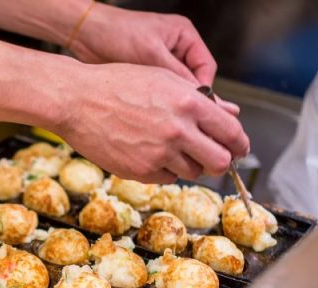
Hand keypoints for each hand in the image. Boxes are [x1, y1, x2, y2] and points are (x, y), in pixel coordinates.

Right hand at [56, 62, 249, 183]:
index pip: (232, 133)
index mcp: (189, 103)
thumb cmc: (117, 85)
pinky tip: (149, 152)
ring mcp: (159, 154)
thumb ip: (200, 99)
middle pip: (220, 162)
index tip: (239, 148)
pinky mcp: (141, 171)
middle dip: (220, 161)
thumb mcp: (163, 79)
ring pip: (193, 172)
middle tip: (213, 158)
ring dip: (189, 164)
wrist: (77, 101)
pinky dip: (164, 169)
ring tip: (170, 148)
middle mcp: (179, 131)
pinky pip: (166, 178)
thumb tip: (230, 114)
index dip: (240, 144)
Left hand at [68, 4, 238, 114]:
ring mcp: (159, 65)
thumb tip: (197, 97)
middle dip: (187, 99)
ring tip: (165, 116)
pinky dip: (157, 104)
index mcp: (184, 36)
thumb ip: (176, 74)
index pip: (205, 67)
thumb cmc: (116, 33)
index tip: (197, 107)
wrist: (86, 35)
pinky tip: (151, 113)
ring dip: (170, 103)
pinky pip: (158, 95)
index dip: (203, 89)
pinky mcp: (145, 78)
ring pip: (175, 91)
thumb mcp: (151, 52)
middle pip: (192, 81)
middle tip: (184, 118)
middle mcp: (175, 51)